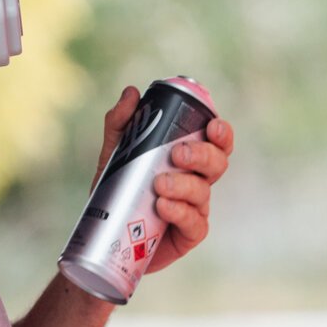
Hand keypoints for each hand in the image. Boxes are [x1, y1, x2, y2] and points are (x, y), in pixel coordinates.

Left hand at [92, 88, 234, 273]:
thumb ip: (121, 123)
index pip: (215, 141)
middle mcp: (197, 180)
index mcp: (188, 158)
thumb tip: (132, 92)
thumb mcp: (114, 153)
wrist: (105, 234)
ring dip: (183, 185)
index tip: (212, 126)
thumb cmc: (118, 190)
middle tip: (177, 153)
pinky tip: (163, 207)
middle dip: (202, 155)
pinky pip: (195, 223)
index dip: (221, 132)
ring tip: (158, 184)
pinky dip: (180, 212)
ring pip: (203, 192)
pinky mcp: (189, 234)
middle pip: (218, 163)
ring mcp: (196, 208)